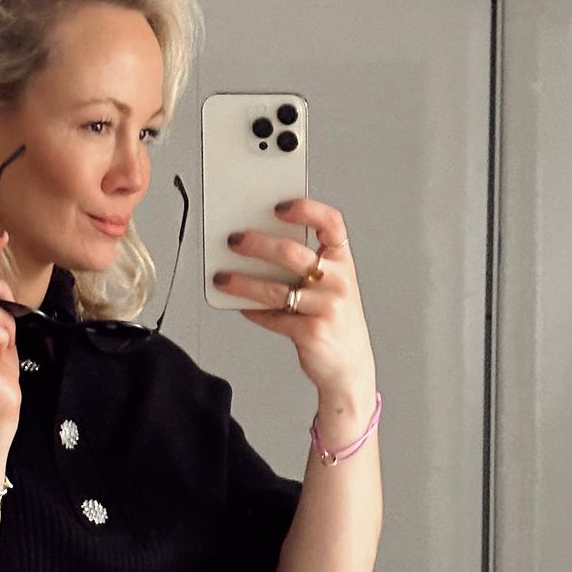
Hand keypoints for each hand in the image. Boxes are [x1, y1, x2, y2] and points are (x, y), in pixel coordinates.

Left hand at [212, 197, 375, 399]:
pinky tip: (239, 305)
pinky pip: (273, 317)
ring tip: (222, 277)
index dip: (307, 209)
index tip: (279, 206)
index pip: (331, 223)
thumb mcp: (329, 285)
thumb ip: (304, 265)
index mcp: (343, 261)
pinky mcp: (312, 333)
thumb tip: (257, 245)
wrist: (349, 365)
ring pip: (276, 289)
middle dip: (258, 245)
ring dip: (243, 282)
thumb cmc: (332, 317)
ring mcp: (327, 308)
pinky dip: (253, 311)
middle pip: (293, 253)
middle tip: (234, 240)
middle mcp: (339, 281)